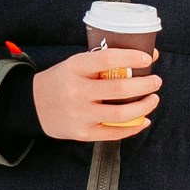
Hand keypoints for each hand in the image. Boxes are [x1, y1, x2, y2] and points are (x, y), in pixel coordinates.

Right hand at [32, 49, 162, 144]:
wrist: (33, 105)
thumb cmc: (62, 80)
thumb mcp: (76, 64)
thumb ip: (104, 62)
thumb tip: (147, 55)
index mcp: (75, 67)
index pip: (108, 59)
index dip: (131, 58)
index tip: (148, 58)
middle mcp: (77, 91)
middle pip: (120, 88)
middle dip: (145, 85)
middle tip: (156, 81)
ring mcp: (80, 114)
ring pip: (121, 113)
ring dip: (144, 106)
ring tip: (153, 99)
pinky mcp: (82, 133)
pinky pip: (114, 133)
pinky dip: (133, 127)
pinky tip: (143, 120)